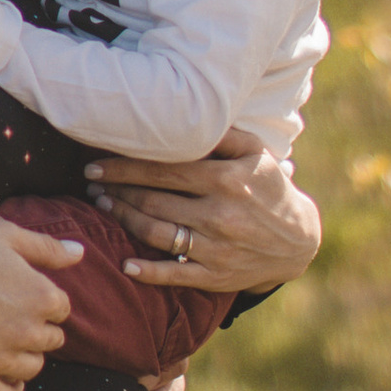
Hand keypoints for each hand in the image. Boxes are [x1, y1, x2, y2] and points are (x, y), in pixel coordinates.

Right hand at [0, 217, 76, 390]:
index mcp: (41, 295)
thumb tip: (80, 254)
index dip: (42, 299)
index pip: (61, 308)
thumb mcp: (0, 234)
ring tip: (0, 341)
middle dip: (35, 328)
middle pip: (49, 340)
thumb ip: (45, 247)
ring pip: (31, 369)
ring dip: (22, 357)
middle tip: (8, 316)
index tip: (21, 293)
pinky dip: (7, 387)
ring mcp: (1, 359)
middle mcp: (27, 331)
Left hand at [83, 125, 322, 292]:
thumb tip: (186, 116)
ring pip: (156, 233)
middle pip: (152, 200)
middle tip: (92, 185)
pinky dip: (147, 270)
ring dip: (123, 219)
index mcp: (224, 179)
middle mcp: (218, 213)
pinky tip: (126, 264)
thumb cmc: (268, 187)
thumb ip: (222, 134)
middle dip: (116, 191)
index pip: (162, 169)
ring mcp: (216, 247)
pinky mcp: (215, 275)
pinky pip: (174, 274)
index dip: (123, 167)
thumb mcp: (255, 152)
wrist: (299, 240)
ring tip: (104, 207)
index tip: (96, 164)